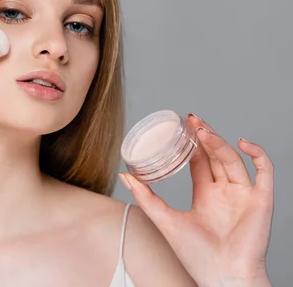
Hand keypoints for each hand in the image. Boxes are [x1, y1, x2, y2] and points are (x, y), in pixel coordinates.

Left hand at [119, 113, 273, 286]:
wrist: (221, 276)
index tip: (181, 126)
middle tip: (190, 119)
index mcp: (206, 195)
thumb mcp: (165, 220)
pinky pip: (265, 171)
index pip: (199, 161)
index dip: (192, 143)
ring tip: (202, 130)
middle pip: (216, 155)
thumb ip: (146, 197)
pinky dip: (258, 154)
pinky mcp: (261, 200)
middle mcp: (225, 192)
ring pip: (233, 159)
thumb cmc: (195, 255)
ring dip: (219, 142)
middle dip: (204, 135)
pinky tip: (242, 142)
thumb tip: (124, 175)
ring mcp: (243, 194)